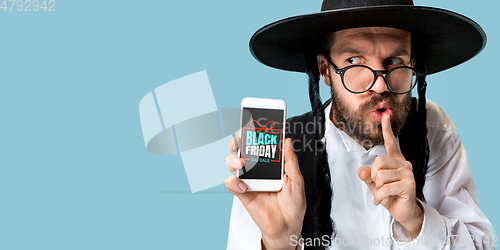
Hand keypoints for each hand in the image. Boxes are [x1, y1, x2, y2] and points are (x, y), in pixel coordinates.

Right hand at [225, 137, 305, 249]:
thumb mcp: (297, 180)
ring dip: (233, 159)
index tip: (252, 122)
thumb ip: (290, 161)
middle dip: (238, 141)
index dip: (254, 133)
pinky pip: (231, 184)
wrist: (288, 226)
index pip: (259, 144)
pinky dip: (234, 182)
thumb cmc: (293, 204)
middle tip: (241, 139)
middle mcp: (257, 170)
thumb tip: (287, 141)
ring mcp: (248, 180)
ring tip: (242, 162)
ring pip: (232, 164)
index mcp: (270, 164)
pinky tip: (244, 185)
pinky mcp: (242, 193)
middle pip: (241, 150)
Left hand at [357, 114, 422, 237]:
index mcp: (396, 160)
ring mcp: (408, 174)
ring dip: (377, 188)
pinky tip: (380, 201)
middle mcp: (404, 164)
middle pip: (378, 162)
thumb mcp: (375, 184)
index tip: (385, 116)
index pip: (391, 142)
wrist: (403, 212)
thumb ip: (367, 176)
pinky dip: (379, 197)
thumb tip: (361, 170)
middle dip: (373, 176)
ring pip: (380, 175)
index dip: (387, 129)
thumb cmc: (390, 196)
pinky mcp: (409, 185)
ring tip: (382, 194)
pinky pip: (385, 188)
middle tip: (377, 186)